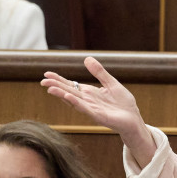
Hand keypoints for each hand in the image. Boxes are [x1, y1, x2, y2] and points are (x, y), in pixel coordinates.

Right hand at [41, 56, 155, 163]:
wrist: (134, 119)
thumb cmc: (123, 104)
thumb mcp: (111, 83)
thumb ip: (99, 72)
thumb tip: (86, 58)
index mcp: (89, 93)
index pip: (71, 85)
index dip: (59, 80)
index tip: (46, 74)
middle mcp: (87, 101)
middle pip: (68, 92)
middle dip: (56, 86)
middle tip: (42, 81)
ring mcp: (92, 109)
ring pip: (74, 101)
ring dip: (62, 95)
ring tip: (50, 89)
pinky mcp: (98, 116)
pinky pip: (85, 108)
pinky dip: (76, 103)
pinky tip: (68, 97)